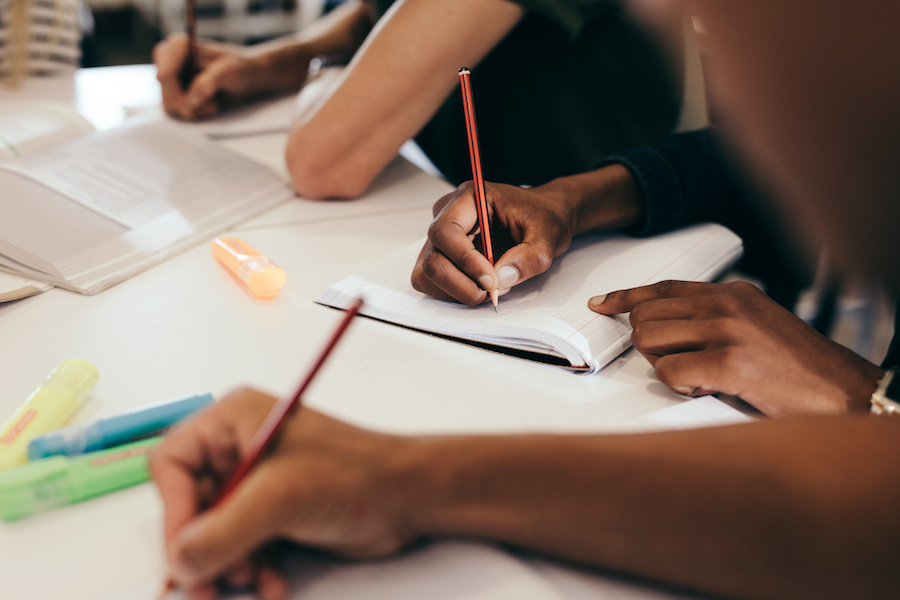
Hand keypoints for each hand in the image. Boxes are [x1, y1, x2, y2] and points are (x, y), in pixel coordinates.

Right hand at [149, 388, 415, 599]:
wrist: (409, 497)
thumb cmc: (359, 474)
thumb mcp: (282, 498)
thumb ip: (223, 531)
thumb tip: (180, 560)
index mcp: (234, 419)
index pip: (173, 464)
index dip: (174, 512)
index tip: (186, 553)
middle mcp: (240, 446)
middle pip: (191, 504)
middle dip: (201, 548)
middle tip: (205, 588)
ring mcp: (259, 480)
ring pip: (215, 531)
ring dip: (228, 564)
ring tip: (249, 581)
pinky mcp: (275, 509)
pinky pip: (242, 544)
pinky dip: (253, 569)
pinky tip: (272, 584)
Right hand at [154, 34, 300, 119]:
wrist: (247, 75)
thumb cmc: (241, 68)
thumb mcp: (230, 72)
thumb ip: (210, 82)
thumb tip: (191, 100)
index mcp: (178, 46)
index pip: (166, 76)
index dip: (181, 96)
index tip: (208, 105)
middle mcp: (168, 58)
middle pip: (165, 93)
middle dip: (189, 105)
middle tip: (213, 106)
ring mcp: (169, 75)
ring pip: (169, 105)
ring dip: (193, 111)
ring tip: (213, 104)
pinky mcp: (173, 89)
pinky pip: (175, 109)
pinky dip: (192, 112)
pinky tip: (207, 106)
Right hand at [411, 165, 642, 304]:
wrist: (542, 218)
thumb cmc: (542, 217)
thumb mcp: (548, 234)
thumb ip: (530, 256)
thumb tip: (503, 278)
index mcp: (469, 198)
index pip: (446, 231)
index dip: (464, 260)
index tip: (490, 279)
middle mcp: (447, 215)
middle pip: (432, 258)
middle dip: (461, 283)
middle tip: (493, 292)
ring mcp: (440, 238)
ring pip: (428, 274)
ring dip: (457, 290)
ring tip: (489, 288)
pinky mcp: (441, 257)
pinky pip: (432, 283)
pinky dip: (454, 293)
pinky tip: (479, 287)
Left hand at [588, 280, 882, 415]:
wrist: (843, 390)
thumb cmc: (798, 367)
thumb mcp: (756, 326)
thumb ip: (715, 319)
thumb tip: (667, 329)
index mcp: (732, 293)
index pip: (663, 288)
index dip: (627, 297)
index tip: (603, 304)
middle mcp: (726, 305)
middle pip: (646, 316)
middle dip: (649, 345)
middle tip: (680, 364)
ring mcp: (728, 331)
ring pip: (650, 340)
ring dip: (664, 365)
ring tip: (699, 376)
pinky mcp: (729, 362)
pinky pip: (669, 372)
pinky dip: (679, 386)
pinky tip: (707, 387)